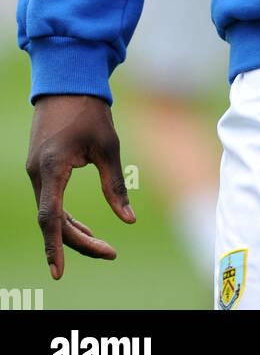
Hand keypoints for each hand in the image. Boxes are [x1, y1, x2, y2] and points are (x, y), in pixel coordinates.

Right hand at [26, 93, 135, 278]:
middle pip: (53, 221)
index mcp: (52, 168)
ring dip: (73, 231)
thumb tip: (128, 220)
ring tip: (103, 246)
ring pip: (50, 213)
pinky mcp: (40, 168)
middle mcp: (38, 173)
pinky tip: (84, 227)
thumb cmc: (89, 110)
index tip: (59, 273)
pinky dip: (65, 217)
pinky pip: (50, 201)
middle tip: (110, 253)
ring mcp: (36, 171)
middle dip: (79, 242)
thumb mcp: (108, 146)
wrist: (67, 81)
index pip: (50, 218)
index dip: (55, 247)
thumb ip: (115, 185)